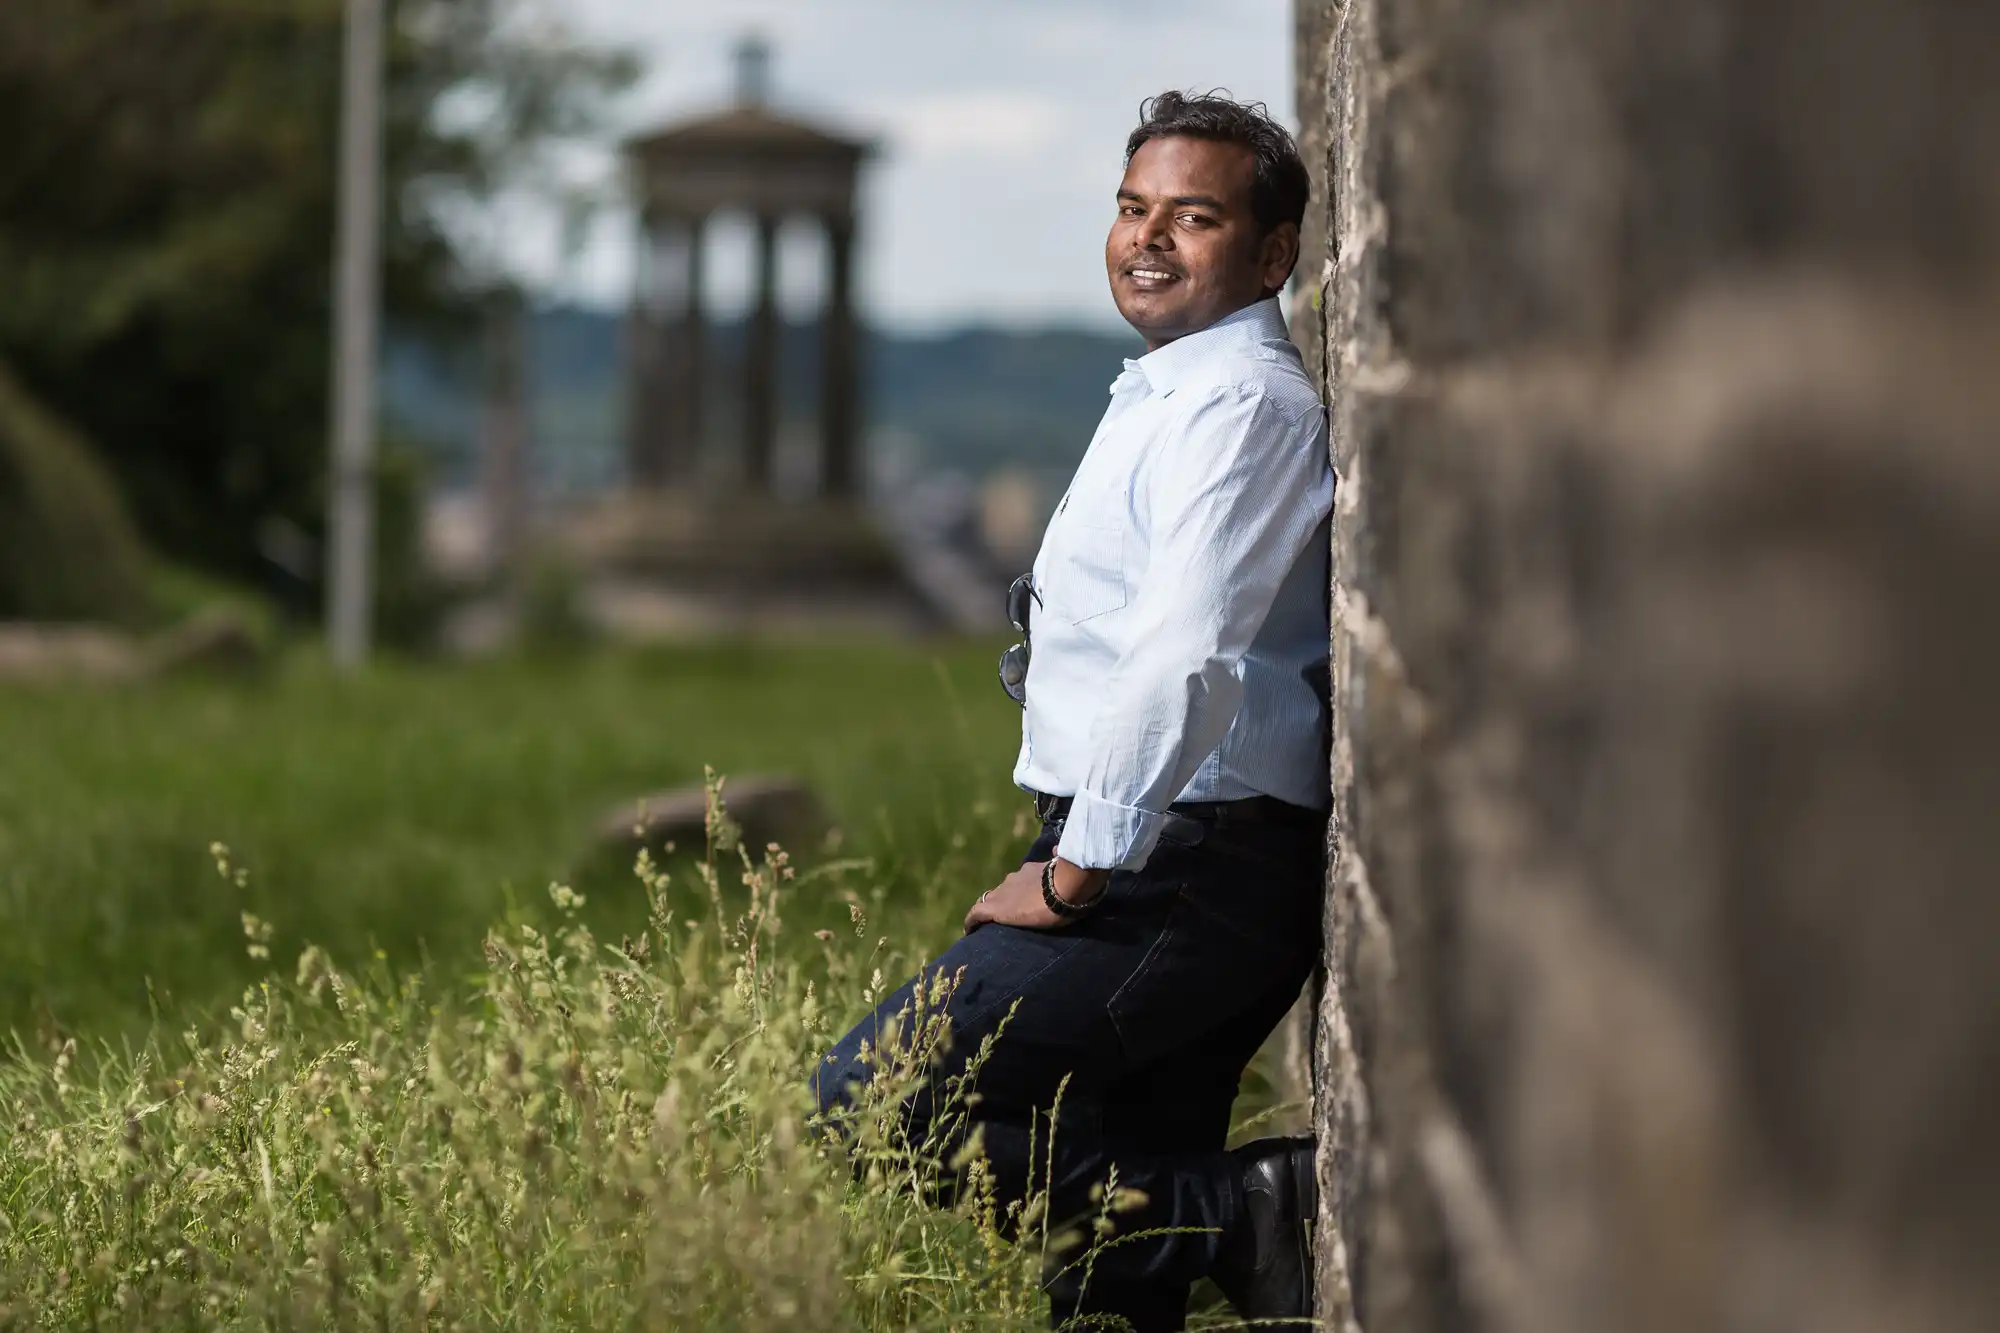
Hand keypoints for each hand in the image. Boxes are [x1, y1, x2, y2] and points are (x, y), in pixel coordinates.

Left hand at [963, 859, 1110, 933]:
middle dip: (1005, 900)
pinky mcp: (995, 909)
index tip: (1020, 900)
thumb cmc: (1071, 880)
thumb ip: (1059, 859)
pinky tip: (969, 930)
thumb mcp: (1064, 868)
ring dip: (993, 910)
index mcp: (1030, 871)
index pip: (1020, 880)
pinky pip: (976, 914)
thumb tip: (1059, 848)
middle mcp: (1014, 879)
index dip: (1017, 891)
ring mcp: (1003, 892)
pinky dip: (972, 921)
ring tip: (993, 924)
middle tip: (1009, 916)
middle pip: (1004, 890)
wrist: (1064, 887)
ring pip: (990, 900)